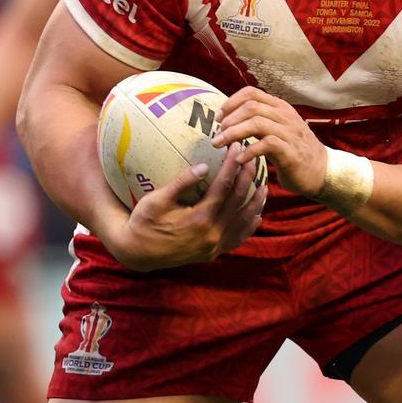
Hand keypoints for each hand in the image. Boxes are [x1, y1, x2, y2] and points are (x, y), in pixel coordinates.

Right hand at [92, 143, 266, 271]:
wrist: (137, 253)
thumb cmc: (143, 223)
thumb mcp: (156, 200)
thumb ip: (181, 183)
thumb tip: (203, 166)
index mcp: (199, 219)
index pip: (223, 187)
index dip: (232, 166)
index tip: (237, 149)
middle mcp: (211, 233)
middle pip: (237, 202)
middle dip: (248, 179)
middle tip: (254, 161)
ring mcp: (214, 246)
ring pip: (243, 223)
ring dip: (255, 203)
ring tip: (264, 187)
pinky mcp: (212, 253)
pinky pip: (236, 239)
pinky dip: (248, 227)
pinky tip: (255, 216)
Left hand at [211, 86, 326, 197]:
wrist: (322, 171)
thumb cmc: (292, 150)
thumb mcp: (276, 129)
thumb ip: (257, 120)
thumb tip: (228, 119)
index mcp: (280, 107)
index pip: (251, 93)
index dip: (230, 102)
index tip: (218, 118)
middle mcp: (285, 116)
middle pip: (251, 107)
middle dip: (229, 120)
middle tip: (216, 134)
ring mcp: (290, 133)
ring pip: (257, 123)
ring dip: (233, 133)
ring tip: (220, 144)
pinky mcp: (291, 152)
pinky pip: (267, 144)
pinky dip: (249, 150)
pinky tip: (240, 159)